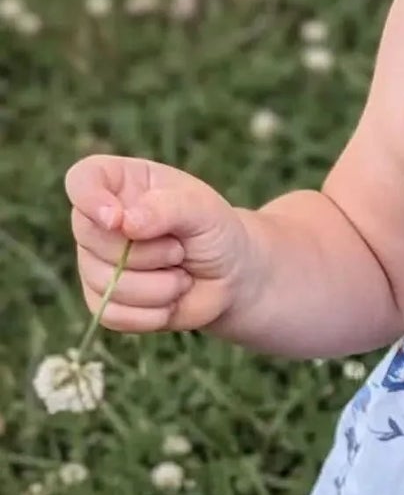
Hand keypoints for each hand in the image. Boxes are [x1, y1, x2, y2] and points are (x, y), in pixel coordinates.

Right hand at [65, 155, 254, 333]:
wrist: (229, 278)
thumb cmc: (214, 232)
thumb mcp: (202, 210)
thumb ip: (166, 208)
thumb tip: (125, 223)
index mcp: (118, 183)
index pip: (81, 180)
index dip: (90, 199)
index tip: (118, 219)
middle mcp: (99, 222)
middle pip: (90, 236)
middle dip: (146, 252)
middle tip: (180, 249)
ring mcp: (96, 263)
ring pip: (105, 282)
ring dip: (157, 286)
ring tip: (181, 276)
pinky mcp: (104, 302)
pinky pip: (111, 314)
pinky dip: (150, 314)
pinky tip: (170, 301)